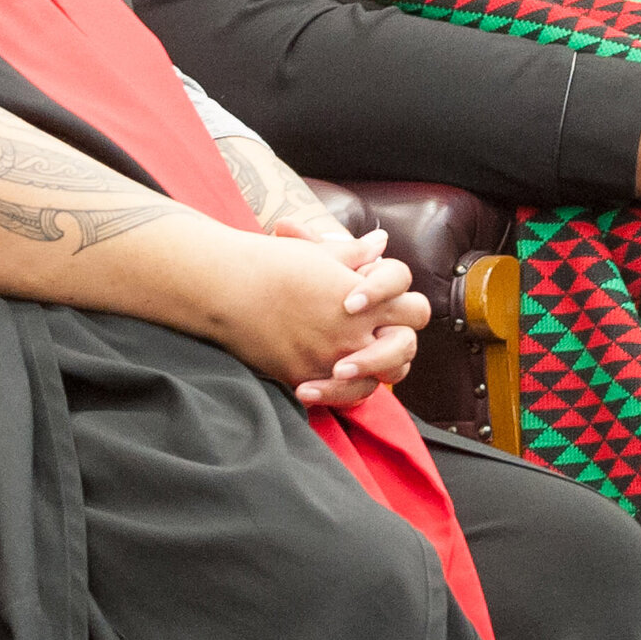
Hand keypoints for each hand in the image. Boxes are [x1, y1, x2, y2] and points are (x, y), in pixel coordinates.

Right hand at [211, 226, 431, 405]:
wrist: (227, 287)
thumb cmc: (272, 263)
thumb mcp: (321, 255)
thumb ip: (356, 255)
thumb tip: (380, 243)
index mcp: (368, 297)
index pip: (413, 306)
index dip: (400, 304)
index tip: (373, 300)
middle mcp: (358, 330)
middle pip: (407, 345)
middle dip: (398, 341)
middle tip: (376, 336)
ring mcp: (335, 357)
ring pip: (384, 377)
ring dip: (377, 371)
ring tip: (355, 362)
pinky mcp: (309, 376)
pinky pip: (345, 396)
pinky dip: (343, 392)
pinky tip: (329, 380)